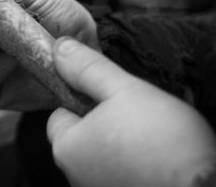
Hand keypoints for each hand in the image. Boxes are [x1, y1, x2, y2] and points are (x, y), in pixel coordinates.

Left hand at [47, 37, 215, 186]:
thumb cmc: (161, 142)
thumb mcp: (123, 90)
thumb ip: (89, 69)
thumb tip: (61, 48)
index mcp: (66, 148)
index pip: (59, 114)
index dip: (81, 99)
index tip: (106, 94)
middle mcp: (75, 173)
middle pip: (81, 134)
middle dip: (103, 119)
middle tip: (133, 110)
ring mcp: (97, 186)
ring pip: (103, 151)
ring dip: (120, 138)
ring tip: (150, 131)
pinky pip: (121, 169)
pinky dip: (134, 159)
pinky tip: (156, 152)